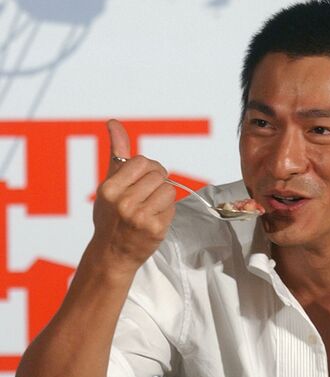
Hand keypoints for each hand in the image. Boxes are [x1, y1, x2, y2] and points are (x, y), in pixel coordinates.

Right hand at [91, 120, 176, 274]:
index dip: (146, 170)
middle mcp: (123, 202)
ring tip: (148, 209)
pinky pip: (172, 206)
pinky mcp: (155, 228)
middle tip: (144, 198)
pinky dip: (166, 211)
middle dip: (156, 183)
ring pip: (168, 189)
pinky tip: (153, 220)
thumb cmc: (110, 217)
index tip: (139, 182)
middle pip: (158, 174)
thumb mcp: (109, 184)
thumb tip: (113, 122)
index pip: (142, 162)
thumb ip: (116, 153)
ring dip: (163, 198)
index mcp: (109, 188)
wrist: (112, 254)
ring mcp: (139, 216)